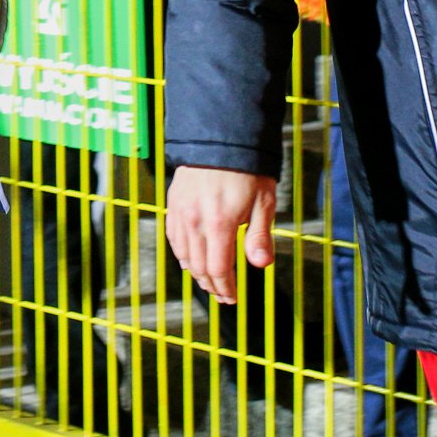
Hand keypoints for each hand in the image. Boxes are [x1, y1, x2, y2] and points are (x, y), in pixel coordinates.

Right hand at [165, 165, 278, 302]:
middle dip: (212, 286)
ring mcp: (181, 213)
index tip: (233, 298)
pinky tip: (190, 260)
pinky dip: (182, 254)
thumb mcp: (263, 202)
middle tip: (223, 295)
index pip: (218, 269)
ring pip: (183, 256)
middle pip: (199, 267)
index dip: (226, 288)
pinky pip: (173, 238)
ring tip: (209, 281)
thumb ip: (259, 236)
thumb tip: (261, 265)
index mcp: (219, 224)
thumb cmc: (247, 170)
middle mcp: (195, 221)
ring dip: (196, 273)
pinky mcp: (173, 204)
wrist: (221, 138)